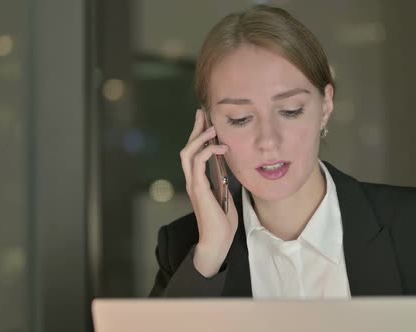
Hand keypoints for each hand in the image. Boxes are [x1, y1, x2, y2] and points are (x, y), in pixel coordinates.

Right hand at [179, 109, 238, 276]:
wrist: (217, 241)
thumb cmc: (222, 222)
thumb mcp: (225, 195)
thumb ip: (222, 181)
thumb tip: (228, 166)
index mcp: (198, 182)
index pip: (194, 153)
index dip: (198, 136)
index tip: (206, 122)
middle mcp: (192, 180)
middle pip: (187, 148)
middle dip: (195, 130)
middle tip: (202, 114)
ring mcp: (193, 184)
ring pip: (188, 153)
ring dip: (199, 138)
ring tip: (212, 128)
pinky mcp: (198, 189)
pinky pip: (199, 163)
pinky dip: (208, 151)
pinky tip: (220, 147)